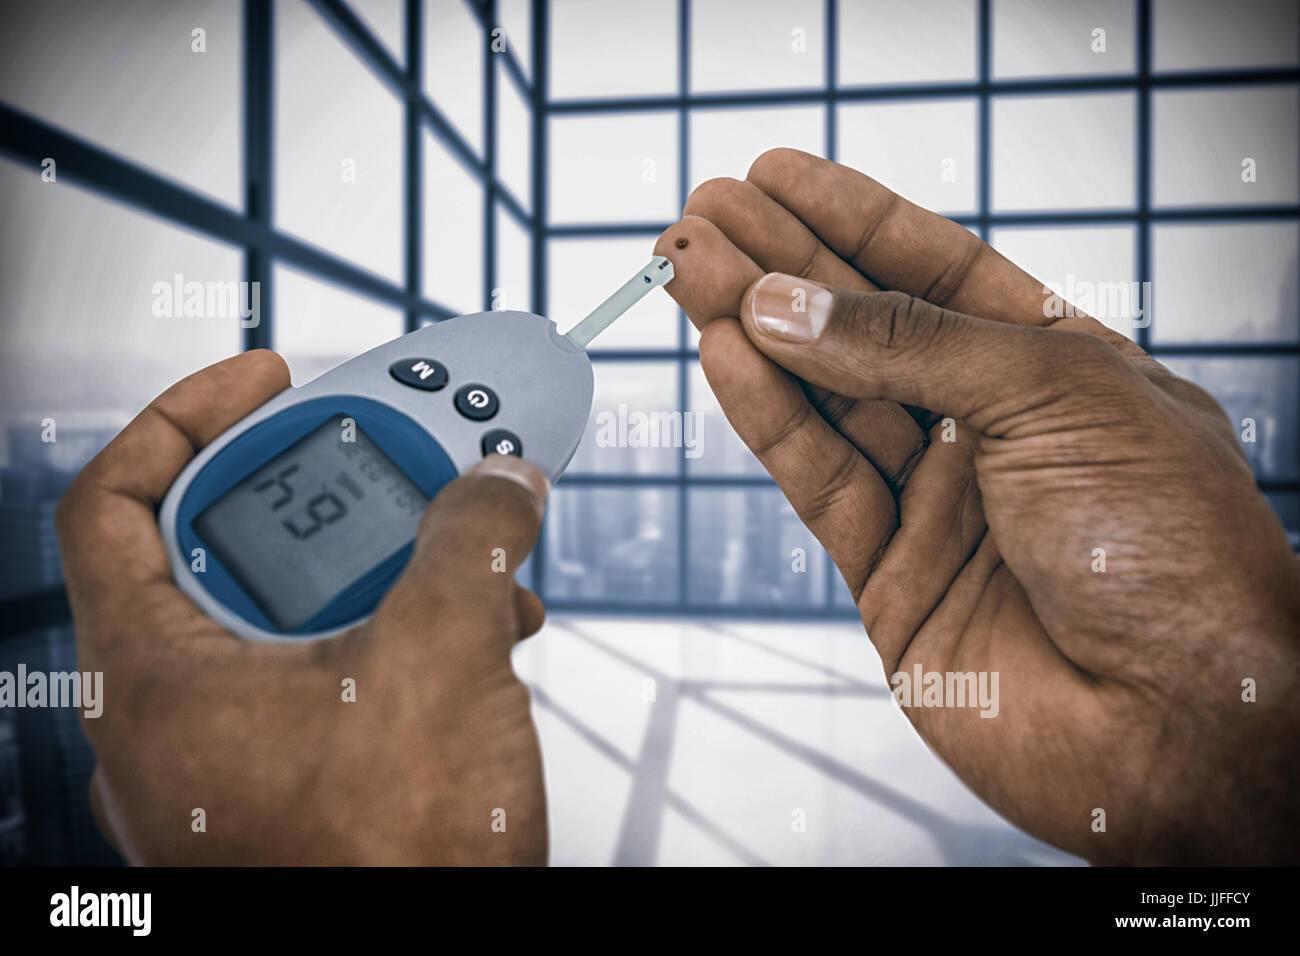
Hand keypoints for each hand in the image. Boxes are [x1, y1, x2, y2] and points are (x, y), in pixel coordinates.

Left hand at [56, 350, 549, 864]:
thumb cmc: (393, 857)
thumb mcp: (444, 660)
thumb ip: (472, 542)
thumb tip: (503, 478)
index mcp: (157, 677)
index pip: (117, 503)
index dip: (187, 418)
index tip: (268, 377)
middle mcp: (177, 715)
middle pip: (228, 549)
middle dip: (333, 490)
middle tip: (402, 450)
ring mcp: (236, 757)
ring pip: (299, 615)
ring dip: (392, 565)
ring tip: (475, 548)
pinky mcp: (298, 784)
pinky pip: (338, 674)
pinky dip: (405, 632)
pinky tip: (486, 631)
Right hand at [656, 149, 1299, 864]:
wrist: (1176, 723)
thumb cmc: (1163, 543)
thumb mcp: (1053, 395)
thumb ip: (909, 347)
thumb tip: (783, 305)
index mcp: (1057, 368)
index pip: (938, 270)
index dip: (853, 219)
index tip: (773, 176)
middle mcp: (992, 431)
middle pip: (866, 331)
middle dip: (782, 268)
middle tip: (701, 215)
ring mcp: (939, 506)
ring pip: (827, 402)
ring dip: (754, 332)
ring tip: (685, 267)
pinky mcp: (893, 579)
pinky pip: (820, 484)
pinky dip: (768, 420)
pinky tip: (723, 354)